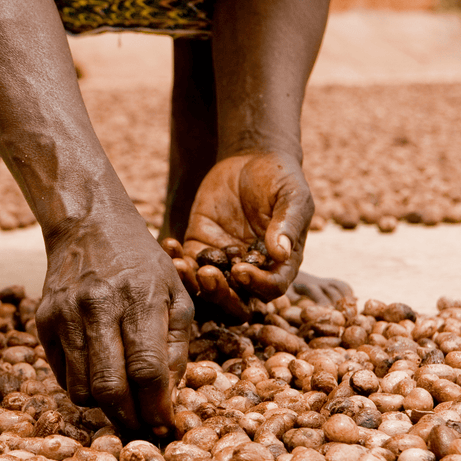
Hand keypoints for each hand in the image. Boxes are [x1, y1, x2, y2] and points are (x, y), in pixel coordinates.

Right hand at [36, 210, 192, 434]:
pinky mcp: (43, 320)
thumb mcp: (175, 293)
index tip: (166, 429)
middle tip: (142, 432)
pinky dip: (82, 386)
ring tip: (122, 401)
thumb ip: (177, 345)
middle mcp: (98, 306)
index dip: (158, 409)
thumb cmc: (141, 263)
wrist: (88, 225)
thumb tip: (168, 397)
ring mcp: (65, 314)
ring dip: (104, 407)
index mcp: (139, 298)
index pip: (148, 371)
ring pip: (81, 390)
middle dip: (129, 421)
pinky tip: (98, 372)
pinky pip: (62, 376)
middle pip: (110, 388)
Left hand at [172, 152, 313, 322]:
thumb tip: (281, 252)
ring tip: (181, 264)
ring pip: (207, 288)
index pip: (272, 288)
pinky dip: (175, 259)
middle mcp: (252, 269)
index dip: (257, 285)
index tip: (241, 271)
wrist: (251, 160)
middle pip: (237, 299)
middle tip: (207, 274)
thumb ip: (288, 223)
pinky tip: (169, 244)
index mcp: (280, 263)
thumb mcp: (291, 196)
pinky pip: (186, 263)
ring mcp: (224, 261)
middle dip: (220, 294)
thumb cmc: (279, 179)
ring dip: (193, 283)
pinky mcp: (200, 246)